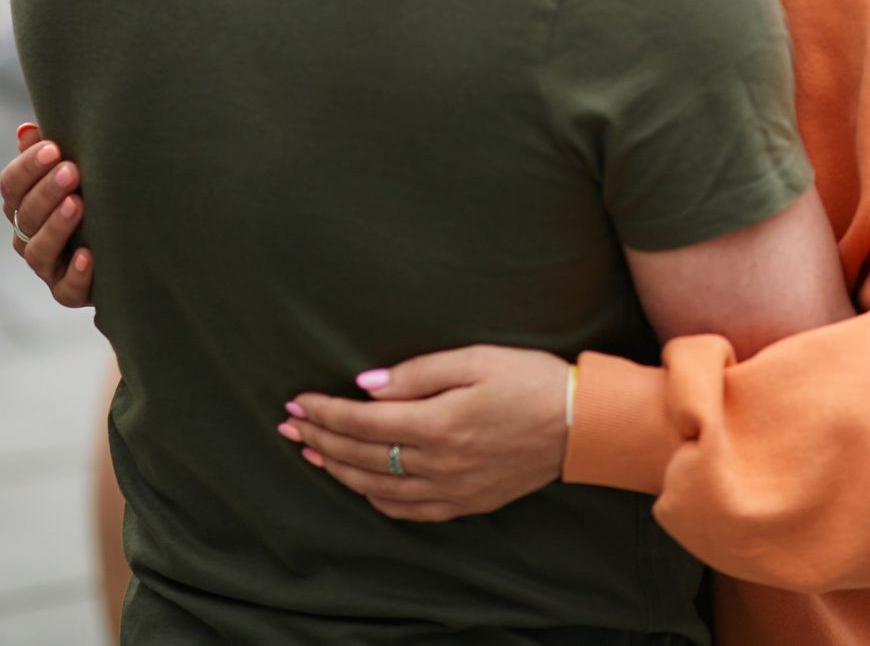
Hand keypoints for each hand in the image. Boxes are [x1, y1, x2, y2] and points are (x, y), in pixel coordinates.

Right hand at [0, 123, 93, 306]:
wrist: (129, 246)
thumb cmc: (94, 196)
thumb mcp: (75, 172)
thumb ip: (48, 151)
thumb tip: (26, 130)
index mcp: (24, 204)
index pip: (11, 185)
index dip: (27, 167)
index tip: (53, 148)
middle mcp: (28, 236)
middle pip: (24, 215)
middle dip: (46, 192)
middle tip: (71, 171)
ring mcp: (48, 266)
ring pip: (39, 251)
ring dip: (56, 227)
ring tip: (78, 205)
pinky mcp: (69, 292)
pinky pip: (66, 289)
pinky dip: (76, 274)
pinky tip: (89, 255)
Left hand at [279, 346, 567, 522]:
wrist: (579, 425)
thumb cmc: (530, 381)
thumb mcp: (476, 359)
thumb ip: (418, 372)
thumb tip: (367, 386)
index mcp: (438, 424)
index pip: (363, 422)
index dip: (325, 411)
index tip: (297, 401)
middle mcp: (439, 464)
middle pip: (362, 456)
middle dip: (320, 438)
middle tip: (289, 425)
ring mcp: (452, 489)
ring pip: (377, 488)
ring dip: (338, 470)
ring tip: (313, 452)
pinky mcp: (466, 502)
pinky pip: (408, 511)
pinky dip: (376, 499)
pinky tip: (362, 485)